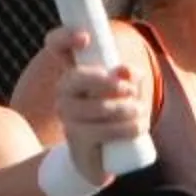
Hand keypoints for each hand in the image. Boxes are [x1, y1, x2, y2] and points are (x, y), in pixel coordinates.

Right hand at [41, 28, 146, 185]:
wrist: (101, 158)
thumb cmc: (114, 116)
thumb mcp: (126, 91)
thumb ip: (129, 76)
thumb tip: (127, 72)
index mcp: (74, 72)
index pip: (56, 45)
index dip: (65, 37)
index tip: (86, 38)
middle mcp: (63, 92)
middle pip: (75, 77)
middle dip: (107, 81)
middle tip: (130, 90)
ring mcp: (67, 117)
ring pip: (97, 107)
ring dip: (126, 109)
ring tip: (140, 112)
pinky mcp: (76, 141)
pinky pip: (100, 131)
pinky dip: (126, 128)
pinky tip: (138, 127)